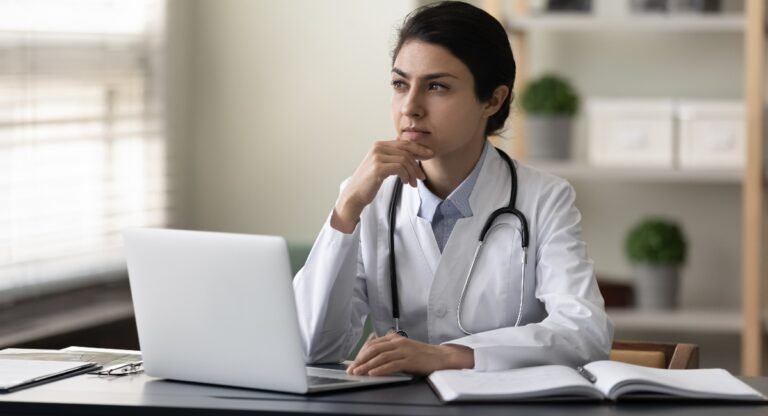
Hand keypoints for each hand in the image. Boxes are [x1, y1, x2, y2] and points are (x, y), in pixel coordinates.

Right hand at [332, 140, 433, 232]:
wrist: (354, 195)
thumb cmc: (368, 182)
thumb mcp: (381, 165)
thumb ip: (392, 155)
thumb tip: (405, 145)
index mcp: (379, 145)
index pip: (404, 143)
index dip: (419, 149)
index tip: (430, 155)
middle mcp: (378, 148)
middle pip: (406, 150)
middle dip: (418, 163)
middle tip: (422, 176)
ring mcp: (377, 157)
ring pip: (405, 160)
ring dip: (412, 173)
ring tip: (413, 183)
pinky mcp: (378, 168)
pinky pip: (400, 168)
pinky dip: (406, 175)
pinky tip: (406, 183)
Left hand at [346, 332, 473, 375]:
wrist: (441, 356)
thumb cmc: (422, 355)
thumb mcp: (403, 348)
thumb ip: (390, 349)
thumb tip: (373, 356)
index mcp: (395, 338)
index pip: (372, 344)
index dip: (361, 353)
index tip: (354, 362)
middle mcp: (398, 342)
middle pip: (374, 349)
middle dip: (360, 360)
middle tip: (352, 369)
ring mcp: (404, 351)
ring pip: (380, 357)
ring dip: (367, 365)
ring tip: (358, 372)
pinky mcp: (410, 360)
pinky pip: (392, 365)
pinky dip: (381, 369)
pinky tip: (373, 374)